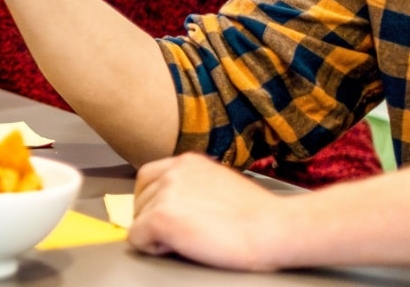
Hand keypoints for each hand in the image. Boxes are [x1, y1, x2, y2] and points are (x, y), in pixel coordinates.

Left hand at [129, 153, 286, 270]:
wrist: (273, 229)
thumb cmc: (257, 216)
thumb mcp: (219, 183)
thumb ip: (193, 186)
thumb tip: (176, 203)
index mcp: (187, 162)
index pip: (147, 178)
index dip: (153, 201)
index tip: (167, 216)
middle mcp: (173, 172)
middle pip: (140, 199)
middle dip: (153, 218)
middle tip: (182, 233)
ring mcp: (165, 194)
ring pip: (138, 219)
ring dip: (155, 234)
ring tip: (188, 240)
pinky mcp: (161, 218)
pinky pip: (136, 238)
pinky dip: (151, 248)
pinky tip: (178, 248)